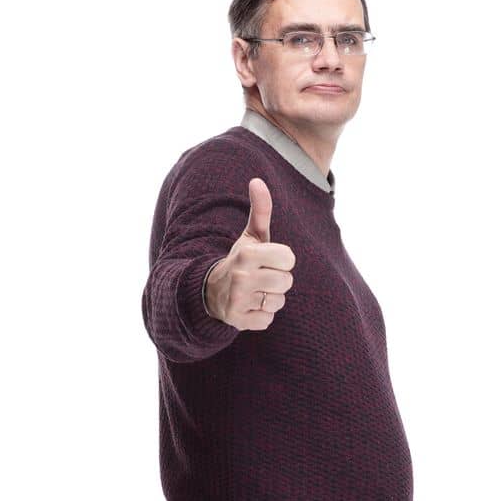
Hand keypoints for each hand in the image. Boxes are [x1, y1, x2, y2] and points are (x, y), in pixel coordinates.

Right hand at [203, 178, 296, 331]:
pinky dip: (262, 315)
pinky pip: (267, 320)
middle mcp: (241, 277)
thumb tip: (257, 180)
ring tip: (255, 292)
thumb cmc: (242, 260)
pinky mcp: (238, 320)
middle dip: (278, 281)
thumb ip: (260, 211)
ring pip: (278, 302)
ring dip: (270, 299)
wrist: (211, 291)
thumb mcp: (250, 236)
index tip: (269, 261)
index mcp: (247, 254)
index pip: (289, 259)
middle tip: (262, 278)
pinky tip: (249, 306)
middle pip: (286, 282)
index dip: (283, 260)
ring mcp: (238, 300)